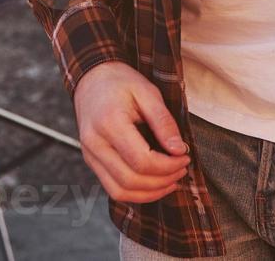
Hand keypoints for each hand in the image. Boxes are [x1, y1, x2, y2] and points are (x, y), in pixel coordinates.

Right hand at [72, 61, 190, 203]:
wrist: (91, 80)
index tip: (184, 157)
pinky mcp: (91, 162)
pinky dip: (136, 194)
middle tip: (182, 169)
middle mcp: (94, 143)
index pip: (141, 160)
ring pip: (120, 191)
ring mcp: (89, 155)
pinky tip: (154, 185)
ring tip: (171, 180)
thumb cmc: (121, 83)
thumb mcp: (147, 92)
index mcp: (109, 122)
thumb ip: (163, 122)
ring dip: (150, 193)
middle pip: (131, 180)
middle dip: (162, 181)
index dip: (168, 166)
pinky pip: (113, 189)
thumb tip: (178, 150)